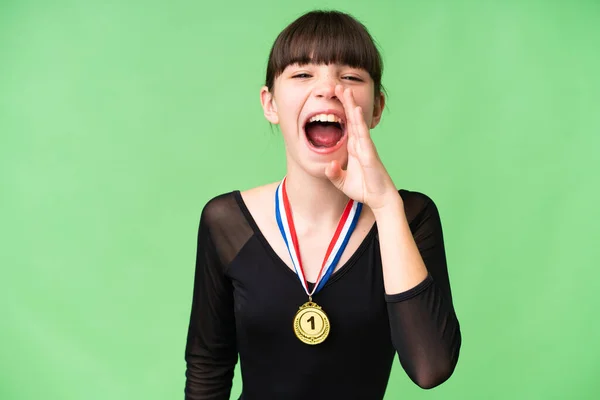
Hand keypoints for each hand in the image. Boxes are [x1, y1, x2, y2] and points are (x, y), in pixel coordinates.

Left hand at [324, 85, 399, 210]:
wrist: (379, 199)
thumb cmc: (363, 189)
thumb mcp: (341, 182)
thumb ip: (333, 174)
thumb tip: (328, 165)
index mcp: (354, 147)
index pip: (347, 125)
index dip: (341, 111)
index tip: (335, 97)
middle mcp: (360, 144)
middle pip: (352, 118)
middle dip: (346, 102)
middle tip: (338, 86)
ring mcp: (366, 147)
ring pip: (357, 122)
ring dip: (352, 106)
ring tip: (345, 91)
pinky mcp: (369, 154)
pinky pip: (363, 135)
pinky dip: (360, 122)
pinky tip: (356, 111)